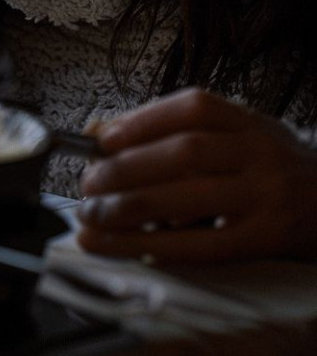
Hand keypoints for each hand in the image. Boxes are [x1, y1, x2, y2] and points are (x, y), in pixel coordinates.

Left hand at [76, 87, 316, 262]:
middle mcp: (261, 153)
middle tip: (87, 185)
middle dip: (125, 169)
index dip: (141, 121)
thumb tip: (97, 132)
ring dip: (128, 209)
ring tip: (91, 217)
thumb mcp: (234, 136)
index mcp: (249, 122)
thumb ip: (172, 130)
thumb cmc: (268, 169)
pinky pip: (201, 245)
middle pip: (185, 154)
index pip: (193, 109)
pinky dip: (153, 246)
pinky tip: (121, 247)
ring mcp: (266, 196)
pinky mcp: (263, 239)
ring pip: (188, 198)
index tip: (100, 139)